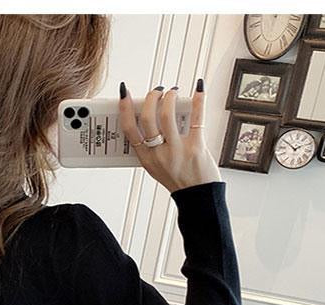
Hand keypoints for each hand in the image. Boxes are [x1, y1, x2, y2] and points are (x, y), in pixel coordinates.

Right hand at [119, 78, 221, 193]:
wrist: (198, 197)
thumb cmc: (178, 180)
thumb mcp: (155, 167)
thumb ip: (150, 147)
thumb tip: (149, 116)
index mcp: (147, 159)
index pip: (130, 130)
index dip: (125, 109)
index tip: (125, 93)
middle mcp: (159, 155)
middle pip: (147, 118)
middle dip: (151, 98)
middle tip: (157, 92)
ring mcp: (178, 151)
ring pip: (167, 115)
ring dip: (169, 97)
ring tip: (172, 93)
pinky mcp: (196, 147)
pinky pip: (196, 118)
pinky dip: (198, 100)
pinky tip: (199, 88)